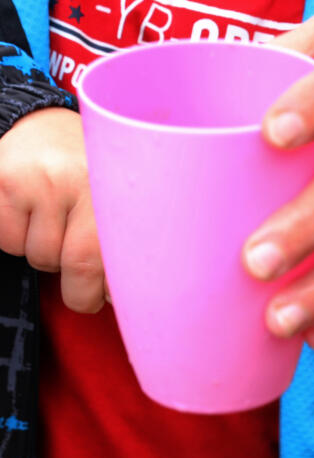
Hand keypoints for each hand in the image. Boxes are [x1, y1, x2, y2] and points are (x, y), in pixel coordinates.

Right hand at [0, 107, 103, 311]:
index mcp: (119, 191)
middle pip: (77, 266)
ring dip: (46, 256)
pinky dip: (16, 239)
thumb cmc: (89, 174)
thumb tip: (119, 298)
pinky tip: (29, 214)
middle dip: (78, 287)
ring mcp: (39, 181)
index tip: (103, 297)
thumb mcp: (117, 199)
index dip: (107, 291)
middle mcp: (81, 182)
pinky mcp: (4, 182)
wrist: (42, 124)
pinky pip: (7, 241)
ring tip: (56, 226)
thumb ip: (123, 243)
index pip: (115, 258)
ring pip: (40, 257)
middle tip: (80, 278)